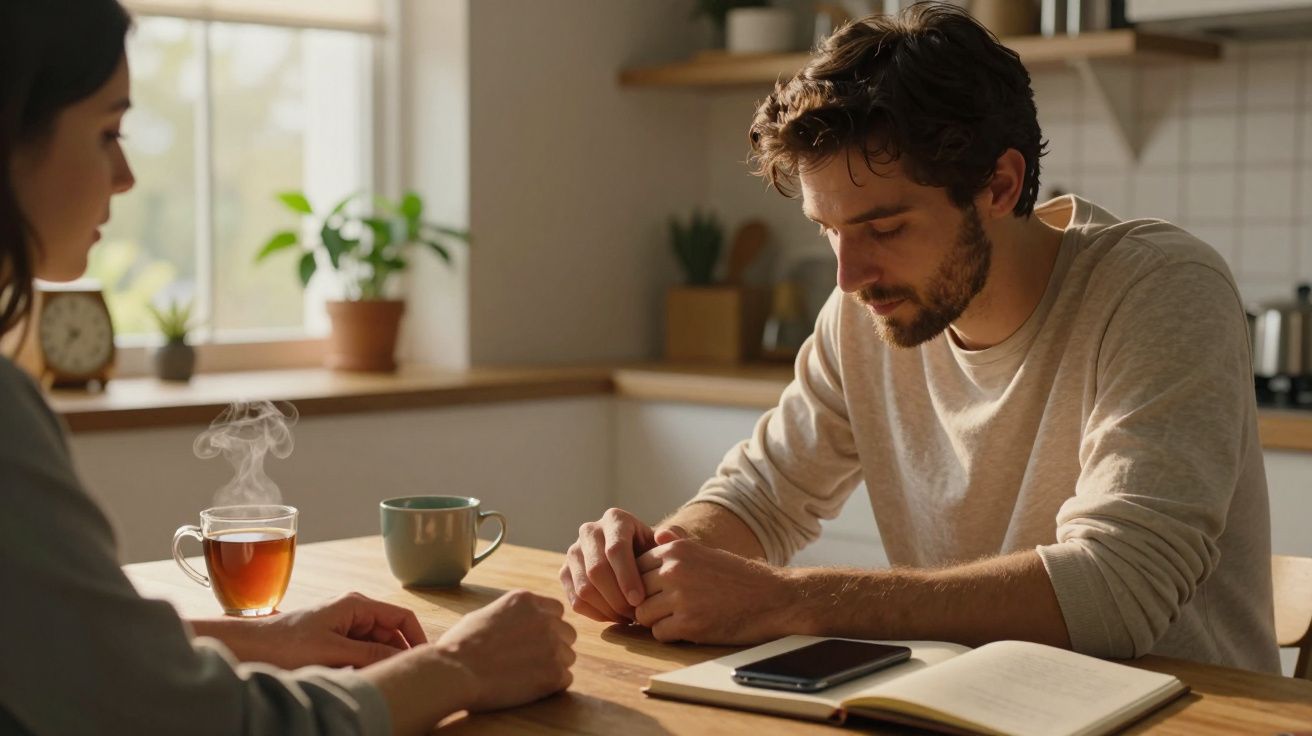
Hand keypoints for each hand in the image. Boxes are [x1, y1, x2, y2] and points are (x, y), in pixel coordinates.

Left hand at [196, 592, 427, 668]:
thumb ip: (370, 653)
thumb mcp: (333, 651)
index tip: (426, 660)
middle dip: (398, 652)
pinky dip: (366, 663)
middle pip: (391, 631)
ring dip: (380, 660)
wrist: (250, 648)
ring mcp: (344, 623)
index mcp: (356, 604)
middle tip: (404, 676)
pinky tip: (362, 677)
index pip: (401, 617)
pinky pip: (361, 651)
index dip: (417, 637)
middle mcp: (353, 610)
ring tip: (381, 678)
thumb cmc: (285, 644)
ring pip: (376, 643)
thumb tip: (403, 658)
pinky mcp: (334, 638)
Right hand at [432, 589, 575, 711]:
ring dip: (553, 666)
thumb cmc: (460, 645)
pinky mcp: (554, 673)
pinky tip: (530, 687)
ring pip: (568, 657)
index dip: (547, 626)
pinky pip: (565, 679)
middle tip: (532, 660)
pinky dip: (552, 686)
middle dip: (554, 645)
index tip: (533, 639)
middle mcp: (545, 619)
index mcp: (526, 600)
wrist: (455, 671)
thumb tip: (518, 623)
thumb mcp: (485, 614)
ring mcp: (552, 645)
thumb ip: (511, 615)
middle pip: (566, 633)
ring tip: (527, 675)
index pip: (556, 610)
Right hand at [559, 508, 662, 622]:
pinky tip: (614, 616)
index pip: (616, 549)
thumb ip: (674, 540)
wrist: (636, 557)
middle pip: (596, 570)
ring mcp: (574, 551)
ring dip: (607, 608)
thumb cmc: (653, 552)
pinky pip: (575, 600)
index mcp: (615, 519)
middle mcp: (590, 530)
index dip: (627, 577)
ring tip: (628, 617)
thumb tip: (663, 536)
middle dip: (617, 597)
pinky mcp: (565, 571)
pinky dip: (596, 614)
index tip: (640, 600)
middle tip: (635, 614)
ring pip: (584, 587)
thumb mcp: (665, 544)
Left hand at [634, 530, 798, 644]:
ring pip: (643, 615)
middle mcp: (674, 570)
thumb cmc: (740, 577)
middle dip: (647, 602)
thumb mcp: (707, 552)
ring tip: (679, 618)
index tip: (658, 591)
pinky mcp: (689, 624)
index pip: (636, 566)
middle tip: (667, 609)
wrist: (774, 598)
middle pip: (636, 591)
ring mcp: (680, 597)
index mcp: (676, 550)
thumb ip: (678, 545)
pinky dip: (670, 635)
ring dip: (657, 620)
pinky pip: (659, 634)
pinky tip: (689, 629)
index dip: (644, 582)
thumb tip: (655, 533)